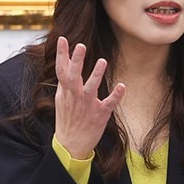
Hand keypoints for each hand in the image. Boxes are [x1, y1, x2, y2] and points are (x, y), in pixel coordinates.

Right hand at [54, 36, 125, 158]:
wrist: (71, 145)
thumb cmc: (67, 119)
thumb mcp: (62, 98)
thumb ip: (65, 80)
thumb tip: (64, 60)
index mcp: (66, 91)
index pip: (61, 70)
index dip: (61, 54)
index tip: (62, 38)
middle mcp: (75, 96)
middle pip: (74, 76)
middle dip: (76, 61)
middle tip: (80, 45)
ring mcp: (88, 106)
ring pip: (91, 88)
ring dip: (96, 75)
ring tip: (102, 61)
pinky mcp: (100, 115)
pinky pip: (108, 104)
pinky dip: (115, 96)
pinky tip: (122, 86)